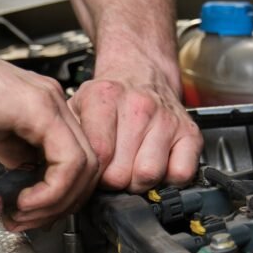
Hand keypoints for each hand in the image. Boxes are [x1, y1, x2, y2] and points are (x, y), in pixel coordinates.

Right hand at [0, 32, 99, 230]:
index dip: (58, 199)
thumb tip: (23, 179)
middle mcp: (52, 104)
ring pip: (86, 168)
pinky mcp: (40, 109)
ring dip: (55, 204)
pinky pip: (69, 162)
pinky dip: (51, 193)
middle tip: (27, 221)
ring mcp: (50, 104)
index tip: (28, 215)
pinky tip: (23, 200)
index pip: (75, 164)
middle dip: (61, 207)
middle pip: (89, 169)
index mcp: (41, 111)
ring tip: (21, 213)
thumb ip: (10, 155)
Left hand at [69, 59, 201, 192]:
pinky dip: (169, 180)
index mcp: (104, 98)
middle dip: (113, 181)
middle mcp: (138, 106)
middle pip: (121, 174)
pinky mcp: (190, 133)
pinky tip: (157, 166)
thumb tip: (63, 170)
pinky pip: (181, 175)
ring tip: (132, 168)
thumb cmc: (107, 96)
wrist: (141, 70)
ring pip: (149, 176)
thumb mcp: (76, 106)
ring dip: (138, 182)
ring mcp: (167, 119)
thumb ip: (69, 136)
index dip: (92, 175)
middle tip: (111, 169)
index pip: (98, 156)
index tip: (92, 172)